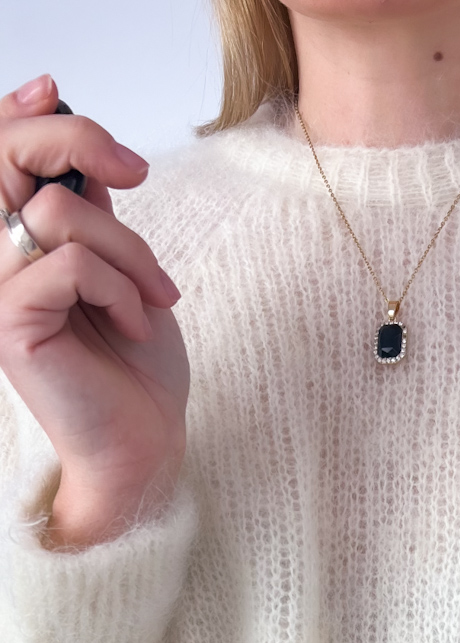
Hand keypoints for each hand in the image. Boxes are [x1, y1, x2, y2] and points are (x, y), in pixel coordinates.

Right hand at [0, 75, 189, 548]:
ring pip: (59, 212)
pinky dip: (121, 290)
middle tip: (132, 174)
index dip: (21, 115)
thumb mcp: (125, 273)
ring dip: (127, 251)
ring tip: (154, 298)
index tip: (54, 91)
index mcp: (21, 242)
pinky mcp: (12, 323)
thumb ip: (96, 217)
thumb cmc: (139, 368)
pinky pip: (72, 265)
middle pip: (8, 157)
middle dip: (75, 142)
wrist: (146, 444)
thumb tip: (89, 158)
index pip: (0, 155)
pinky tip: (137, 326)